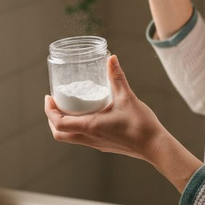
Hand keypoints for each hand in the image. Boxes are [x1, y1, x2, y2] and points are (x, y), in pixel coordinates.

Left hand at [44, 55, 167, 162]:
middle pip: (59, 134)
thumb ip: (117, 77)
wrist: (155, 147)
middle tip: (54, 102)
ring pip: (69, 138)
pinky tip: (85, 114)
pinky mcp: (102, 146)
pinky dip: (75, 127)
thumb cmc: (141, 125)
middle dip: (52, 118)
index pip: (59, 123)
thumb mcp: (127, 97)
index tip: (49, 97)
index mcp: (90, 126)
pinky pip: (81, 138)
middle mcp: (89, 138)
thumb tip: (111, 58)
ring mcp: (95, 144)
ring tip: (67, 106)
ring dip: (62, 124)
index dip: (49, 110)